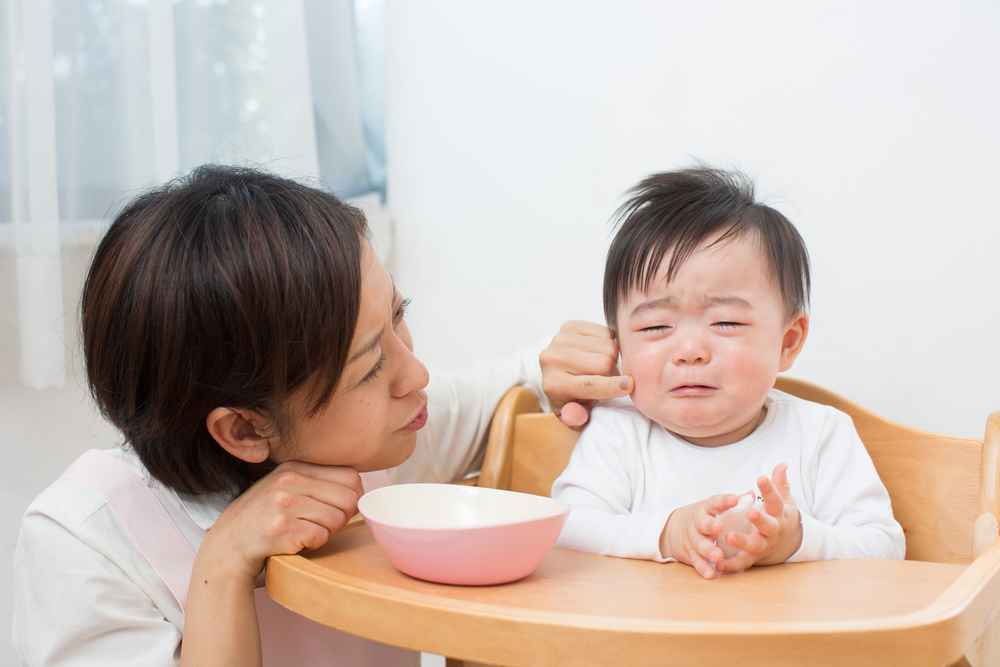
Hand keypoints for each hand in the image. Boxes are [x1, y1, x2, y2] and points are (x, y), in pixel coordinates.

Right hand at [195, 461, 363, 582]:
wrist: (229, 543)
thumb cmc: (264, 515)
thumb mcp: (286, 486)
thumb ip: (317, 481)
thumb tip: (359, 488)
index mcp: (294, 467)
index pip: (350, 475)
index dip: (353, 494)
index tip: (340, 506)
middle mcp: (289, 481)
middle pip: (349, 498)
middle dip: (343, 516)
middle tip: (324, 523)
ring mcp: (284, 505)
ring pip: (337, 519)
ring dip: (327, 531)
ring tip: (306, 530)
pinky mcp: (282, 530)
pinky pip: (321, 537)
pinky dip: (314, 543)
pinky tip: (297, 540)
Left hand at [540, 320, 632, 426]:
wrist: (556, 372)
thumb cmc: (572, 398)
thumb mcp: (574, 417)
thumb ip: (577, 419)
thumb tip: (577, 416)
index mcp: (553, 384)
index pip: (588, 384)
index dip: (611, 386)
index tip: (629, 385)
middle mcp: (551, 359)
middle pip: (603, 362)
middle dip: (613, 372)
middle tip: (609, 378)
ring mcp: (559, 340)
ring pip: (607, 346)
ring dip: (612, 357)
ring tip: (603, 366)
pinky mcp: (569, 326)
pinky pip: (604, 332)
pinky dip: (608, 342)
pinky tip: (599, 351)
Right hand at [661, 494, 740, 578]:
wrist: (674, 527)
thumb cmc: (704, 516)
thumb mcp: (713, 506)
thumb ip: (731, 503)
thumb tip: (751, 494)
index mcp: (706, 508)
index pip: (715, 502)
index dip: (725, 501)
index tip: (736, 499)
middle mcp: (698, 522)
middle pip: (703, 523)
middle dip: (710, 526)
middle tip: (719, 528)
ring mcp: (692, 538)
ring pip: (699, 544)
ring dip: (708, 550)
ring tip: (718, 556)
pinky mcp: (690, 553)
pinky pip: (696, 561)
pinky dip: (703, 567)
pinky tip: (711, 574)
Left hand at [717, 464, 801, 572]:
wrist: (787, 542)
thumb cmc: (780, 515)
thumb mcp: (783, 500)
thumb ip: (780, 484)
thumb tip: (782, 464)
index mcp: (779, 515)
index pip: (775, 500)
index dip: (769, 489)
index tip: (760, 477)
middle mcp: (772, 532)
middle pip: (768, 526)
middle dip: (760, 520)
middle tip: (750, 512)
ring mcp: (763, 546)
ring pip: (754, 546)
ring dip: (742, 542)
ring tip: (728, 537)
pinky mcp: (752, 558)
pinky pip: (741, 563)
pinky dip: (730, 565)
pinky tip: (717, 562)